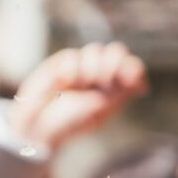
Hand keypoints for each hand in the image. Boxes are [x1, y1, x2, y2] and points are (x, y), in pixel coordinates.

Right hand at [4, 43, 146, 150]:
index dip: (131, 67)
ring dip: (88, 68)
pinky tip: (63, 83)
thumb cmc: (68, 125)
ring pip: (95, 50)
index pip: (131, 67)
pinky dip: (69, 69)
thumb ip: (119, 95)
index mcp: (115, 88)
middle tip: (100, 79)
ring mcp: (82, 67)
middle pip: (116, 51)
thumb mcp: (98, 114)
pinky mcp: (62, 63)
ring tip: (78, 85)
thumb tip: (141, 85)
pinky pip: (72, 56)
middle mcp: (100, 75)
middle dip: (110, 62)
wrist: (36, 126)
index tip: (125, 77)